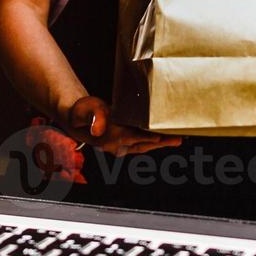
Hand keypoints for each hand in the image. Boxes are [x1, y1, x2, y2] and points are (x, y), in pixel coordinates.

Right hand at [65, 96, 182, 155]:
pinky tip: (163, 137)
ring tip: (177, 139)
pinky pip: (141, 144)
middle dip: (162, 142)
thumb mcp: (87, 108)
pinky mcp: (123, 144)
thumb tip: (98, 129)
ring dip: (161, 143)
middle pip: (144, 144)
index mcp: (111, 136)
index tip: (164, 136)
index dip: (149, 137)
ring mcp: (120, 147)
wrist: (76, 118)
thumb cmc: (83, 110)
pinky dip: (153, 142)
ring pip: (144, 146)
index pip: (134, 137)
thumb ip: (95, 116)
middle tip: (179, 138)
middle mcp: (117, 145)